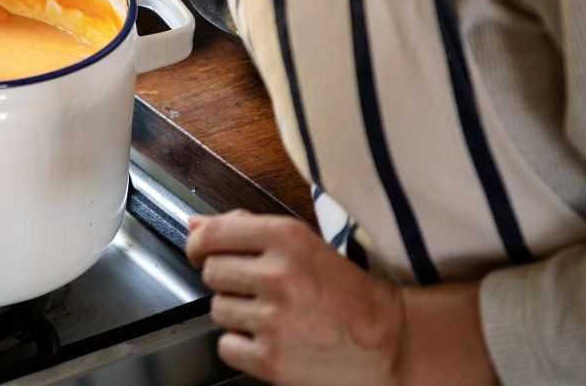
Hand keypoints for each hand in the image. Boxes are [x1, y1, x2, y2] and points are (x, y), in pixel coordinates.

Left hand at [187, 210, 403, 385]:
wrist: (391, 343)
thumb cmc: (346, 292)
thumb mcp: (303, 244)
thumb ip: (246, 229)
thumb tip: (194, 225)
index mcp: (288, 238)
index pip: (213, 234)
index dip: (199, 243)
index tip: (200, 251)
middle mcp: (279, 276)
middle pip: (211, 272)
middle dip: (228, 280)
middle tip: (257, 287)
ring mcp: (274, 320)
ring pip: (217, 309)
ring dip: (237, 313)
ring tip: (272, 314)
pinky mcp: (272, 360)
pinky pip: (226, 346)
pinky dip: (242, 345)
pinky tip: (270, 338)